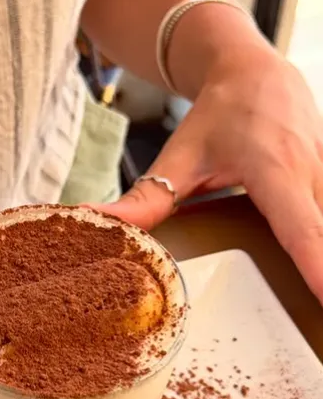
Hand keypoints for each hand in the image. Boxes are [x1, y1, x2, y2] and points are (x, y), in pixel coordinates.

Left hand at [96, 45, 322, 302]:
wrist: (253, 70)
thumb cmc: (219, 113)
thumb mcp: (179, 156)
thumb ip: (147, 198)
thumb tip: (98, 222)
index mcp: (274, 170)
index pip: (301, 227)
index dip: (317, 265)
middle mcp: (311, 172)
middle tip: (319, 329)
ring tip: (316, 310)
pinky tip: (317, 271)